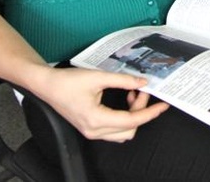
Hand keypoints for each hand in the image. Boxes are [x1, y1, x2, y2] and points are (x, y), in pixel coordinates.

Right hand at [43, 67, 168, 141]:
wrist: (48, 86)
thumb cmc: (67, 82)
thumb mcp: (97, 76)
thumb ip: (122, 80)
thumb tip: (141, 82)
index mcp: (96, 119)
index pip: (131, 121)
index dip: (149, 112)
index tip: (161, 106)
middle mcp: (94, 130)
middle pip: (129, 130)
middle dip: (140, 111)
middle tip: (142, 91)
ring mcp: (92, 131)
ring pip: (123, 132)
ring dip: (133, 115)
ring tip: (133, 94)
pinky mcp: (91, 128)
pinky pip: (114, 129)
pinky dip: (124, 117)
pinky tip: (125, 100)